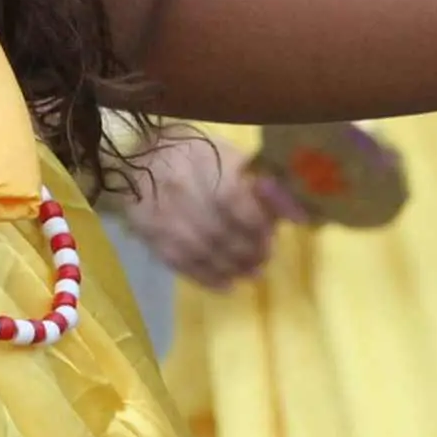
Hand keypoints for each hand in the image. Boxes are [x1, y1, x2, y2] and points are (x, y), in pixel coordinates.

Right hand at [115, 126, 294, 289]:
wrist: (138, 156)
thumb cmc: (194, 153)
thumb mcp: (230, 156)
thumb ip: (263, 184)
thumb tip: (298, 214)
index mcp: (205, 165)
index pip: (234, 200)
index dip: (257, 224)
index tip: (271, 234)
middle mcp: (182, 192)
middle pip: (220, 232)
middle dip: (248, 251)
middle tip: (263, 257)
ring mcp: (165, 217)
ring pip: (204, 252)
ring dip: (232, 268)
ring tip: (249, 272)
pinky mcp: (152, 236)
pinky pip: (182, 264)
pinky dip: (207, 278)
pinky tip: (226, 284)